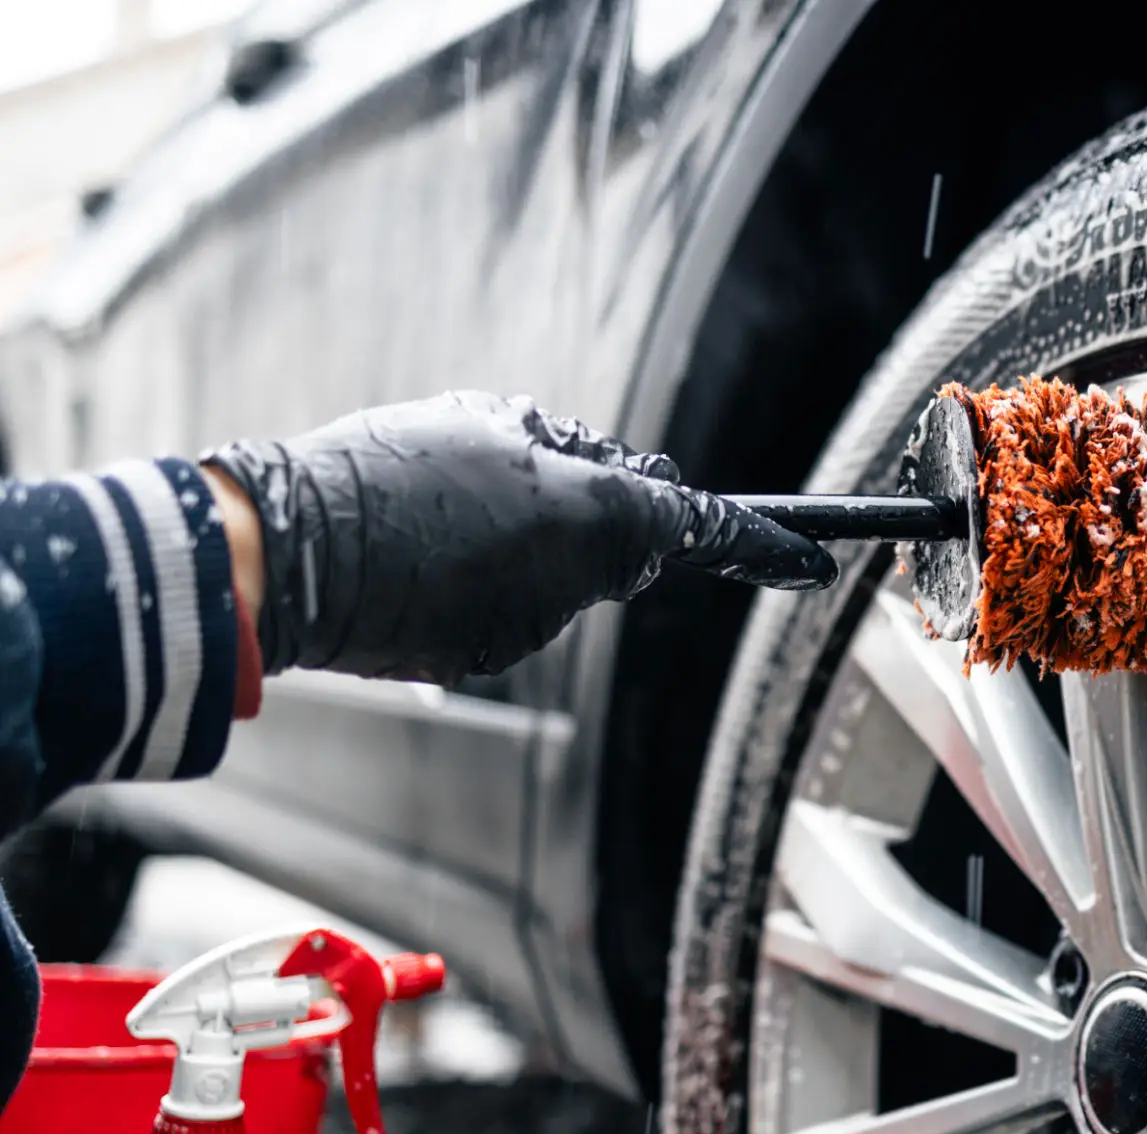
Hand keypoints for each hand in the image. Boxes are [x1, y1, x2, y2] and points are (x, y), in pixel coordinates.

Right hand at [200, 391, 836, 683]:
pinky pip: (505, 606)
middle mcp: (580, 586)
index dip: (765, 546)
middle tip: (515, 473)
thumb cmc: (389, 472)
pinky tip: (419, 550)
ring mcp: (532, 629)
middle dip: (587, 513)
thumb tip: (606, 468)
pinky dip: (477, 577)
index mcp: (598, 520)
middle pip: (619, 548)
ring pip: (555, 576)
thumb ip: (567, 449)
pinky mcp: (483, 657)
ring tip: (436, 506)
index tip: (813, 561)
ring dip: (521, 541)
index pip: (705, 532)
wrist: (291, 554)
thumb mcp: (487, 420)